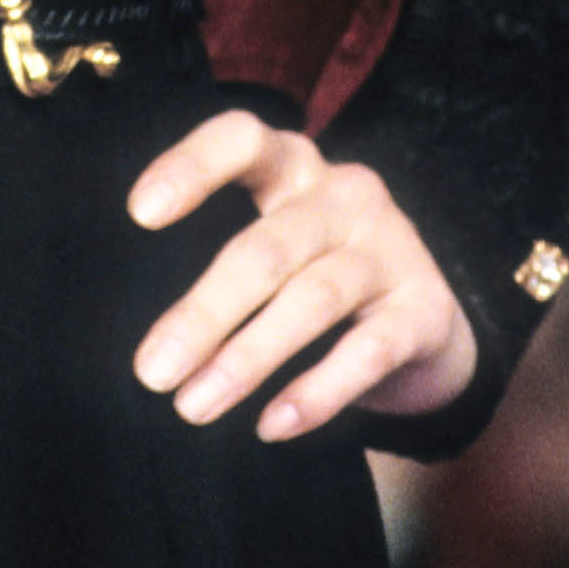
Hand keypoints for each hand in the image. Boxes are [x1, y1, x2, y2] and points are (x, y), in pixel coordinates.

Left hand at [128, 108, 476, 439]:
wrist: (428, 322)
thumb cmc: (316, 274)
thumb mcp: (274, 243)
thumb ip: (220, 264)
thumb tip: (150, 343)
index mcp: (292, 168)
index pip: (243, 141)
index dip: (191, 167)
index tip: (140, 213)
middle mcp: (343, 197)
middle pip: (267, 248)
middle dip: (204, 313)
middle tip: (152, 372)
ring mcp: (391, 249)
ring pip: (312, 300)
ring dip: (248, 358)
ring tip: (194, 406)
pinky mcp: (425, 310)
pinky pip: (367, 352)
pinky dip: (316, 393)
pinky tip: (272, 426)